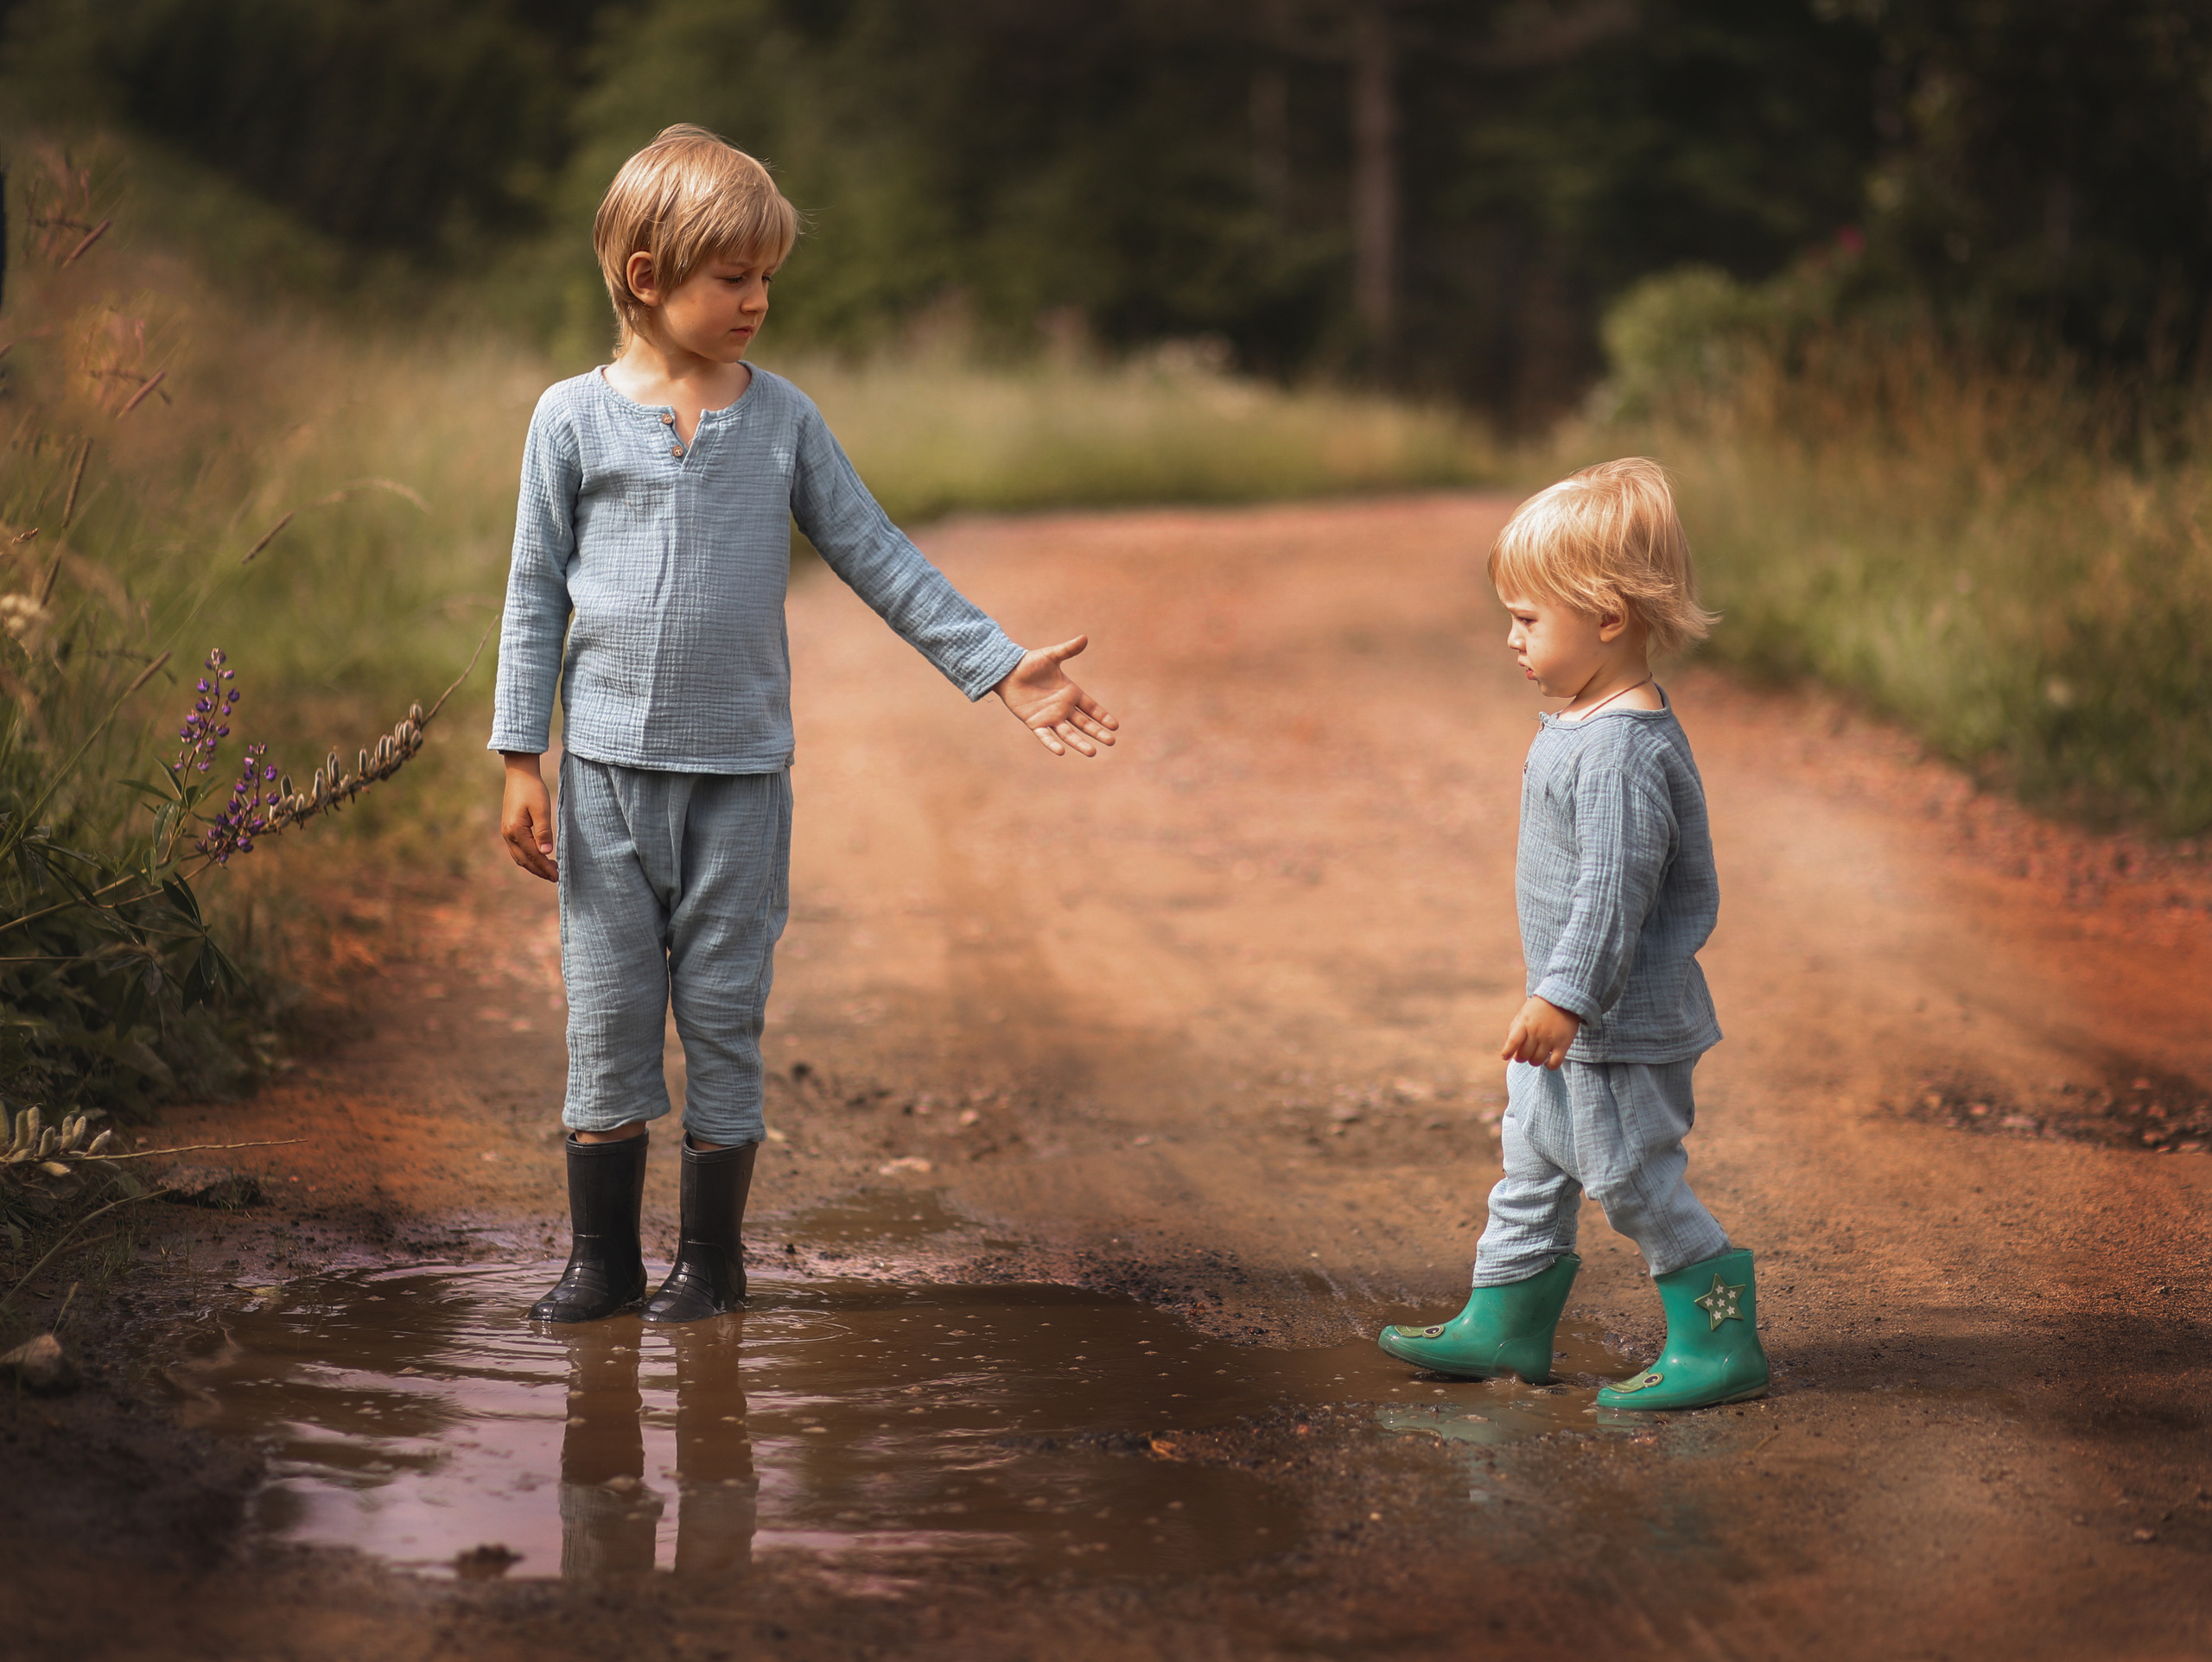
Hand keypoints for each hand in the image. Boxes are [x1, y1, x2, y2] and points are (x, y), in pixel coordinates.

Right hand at [500, 753, 557, 881]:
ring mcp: (506, 832)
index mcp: (515, 830)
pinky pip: (517, 849)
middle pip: (523, 860)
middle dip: (539, 870)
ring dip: (533, 865)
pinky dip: (527, 857)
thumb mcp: (542, 809)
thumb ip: (544, 831)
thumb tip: (546, 853)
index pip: (532, 855)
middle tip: (555, 876)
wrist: (520, 775)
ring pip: (519, 857)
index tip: (557, 875)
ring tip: (549, 870)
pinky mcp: (509, 828)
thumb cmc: (533, 790)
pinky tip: (539, 857)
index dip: (544, 867)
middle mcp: (508, 834)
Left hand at [993, 636, 1118, 756]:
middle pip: (1084, 724)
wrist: (1008, 671)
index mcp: (1070, 693)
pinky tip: (1061, 752)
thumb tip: (1085, 637)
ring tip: (1092, 753)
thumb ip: (1068, 650)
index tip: (1115, 726)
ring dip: (1080, 743)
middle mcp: (1063, 708)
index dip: (1102, 716)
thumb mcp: (1051, 656)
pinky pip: (1045, 736)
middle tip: (1111, 742)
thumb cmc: (1030, 663)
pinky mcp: (1035, 723)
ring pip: (1068, 733)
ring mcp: (1050, 717)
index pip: (1091, 707)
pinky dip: (1052, 744)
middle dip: (1097, 732)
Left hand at [1500, 996, 1579, 1068]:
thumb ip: (1514, 1029)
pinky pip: (1554, 1063)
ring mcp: (1550, 1038)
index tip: (1505, 1056)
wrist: (1563, 999)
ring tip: (1535, 1056)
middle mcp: (1537, 1032)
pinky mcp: (1563, 1044)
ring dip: (1534, 1061)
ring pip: (1537, 1060)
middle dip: (1521, 1057)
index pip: (1513, 1042)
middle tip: (1524, 1054)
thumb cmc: (1539, 1008)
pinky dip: (1549, 1066)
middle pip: (1524, 1054)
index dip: (1507, 1051)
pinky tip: (1547, 1062)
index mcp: (1525, 1023)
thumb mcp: (1523, 1014)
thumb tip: (1508, 1049)